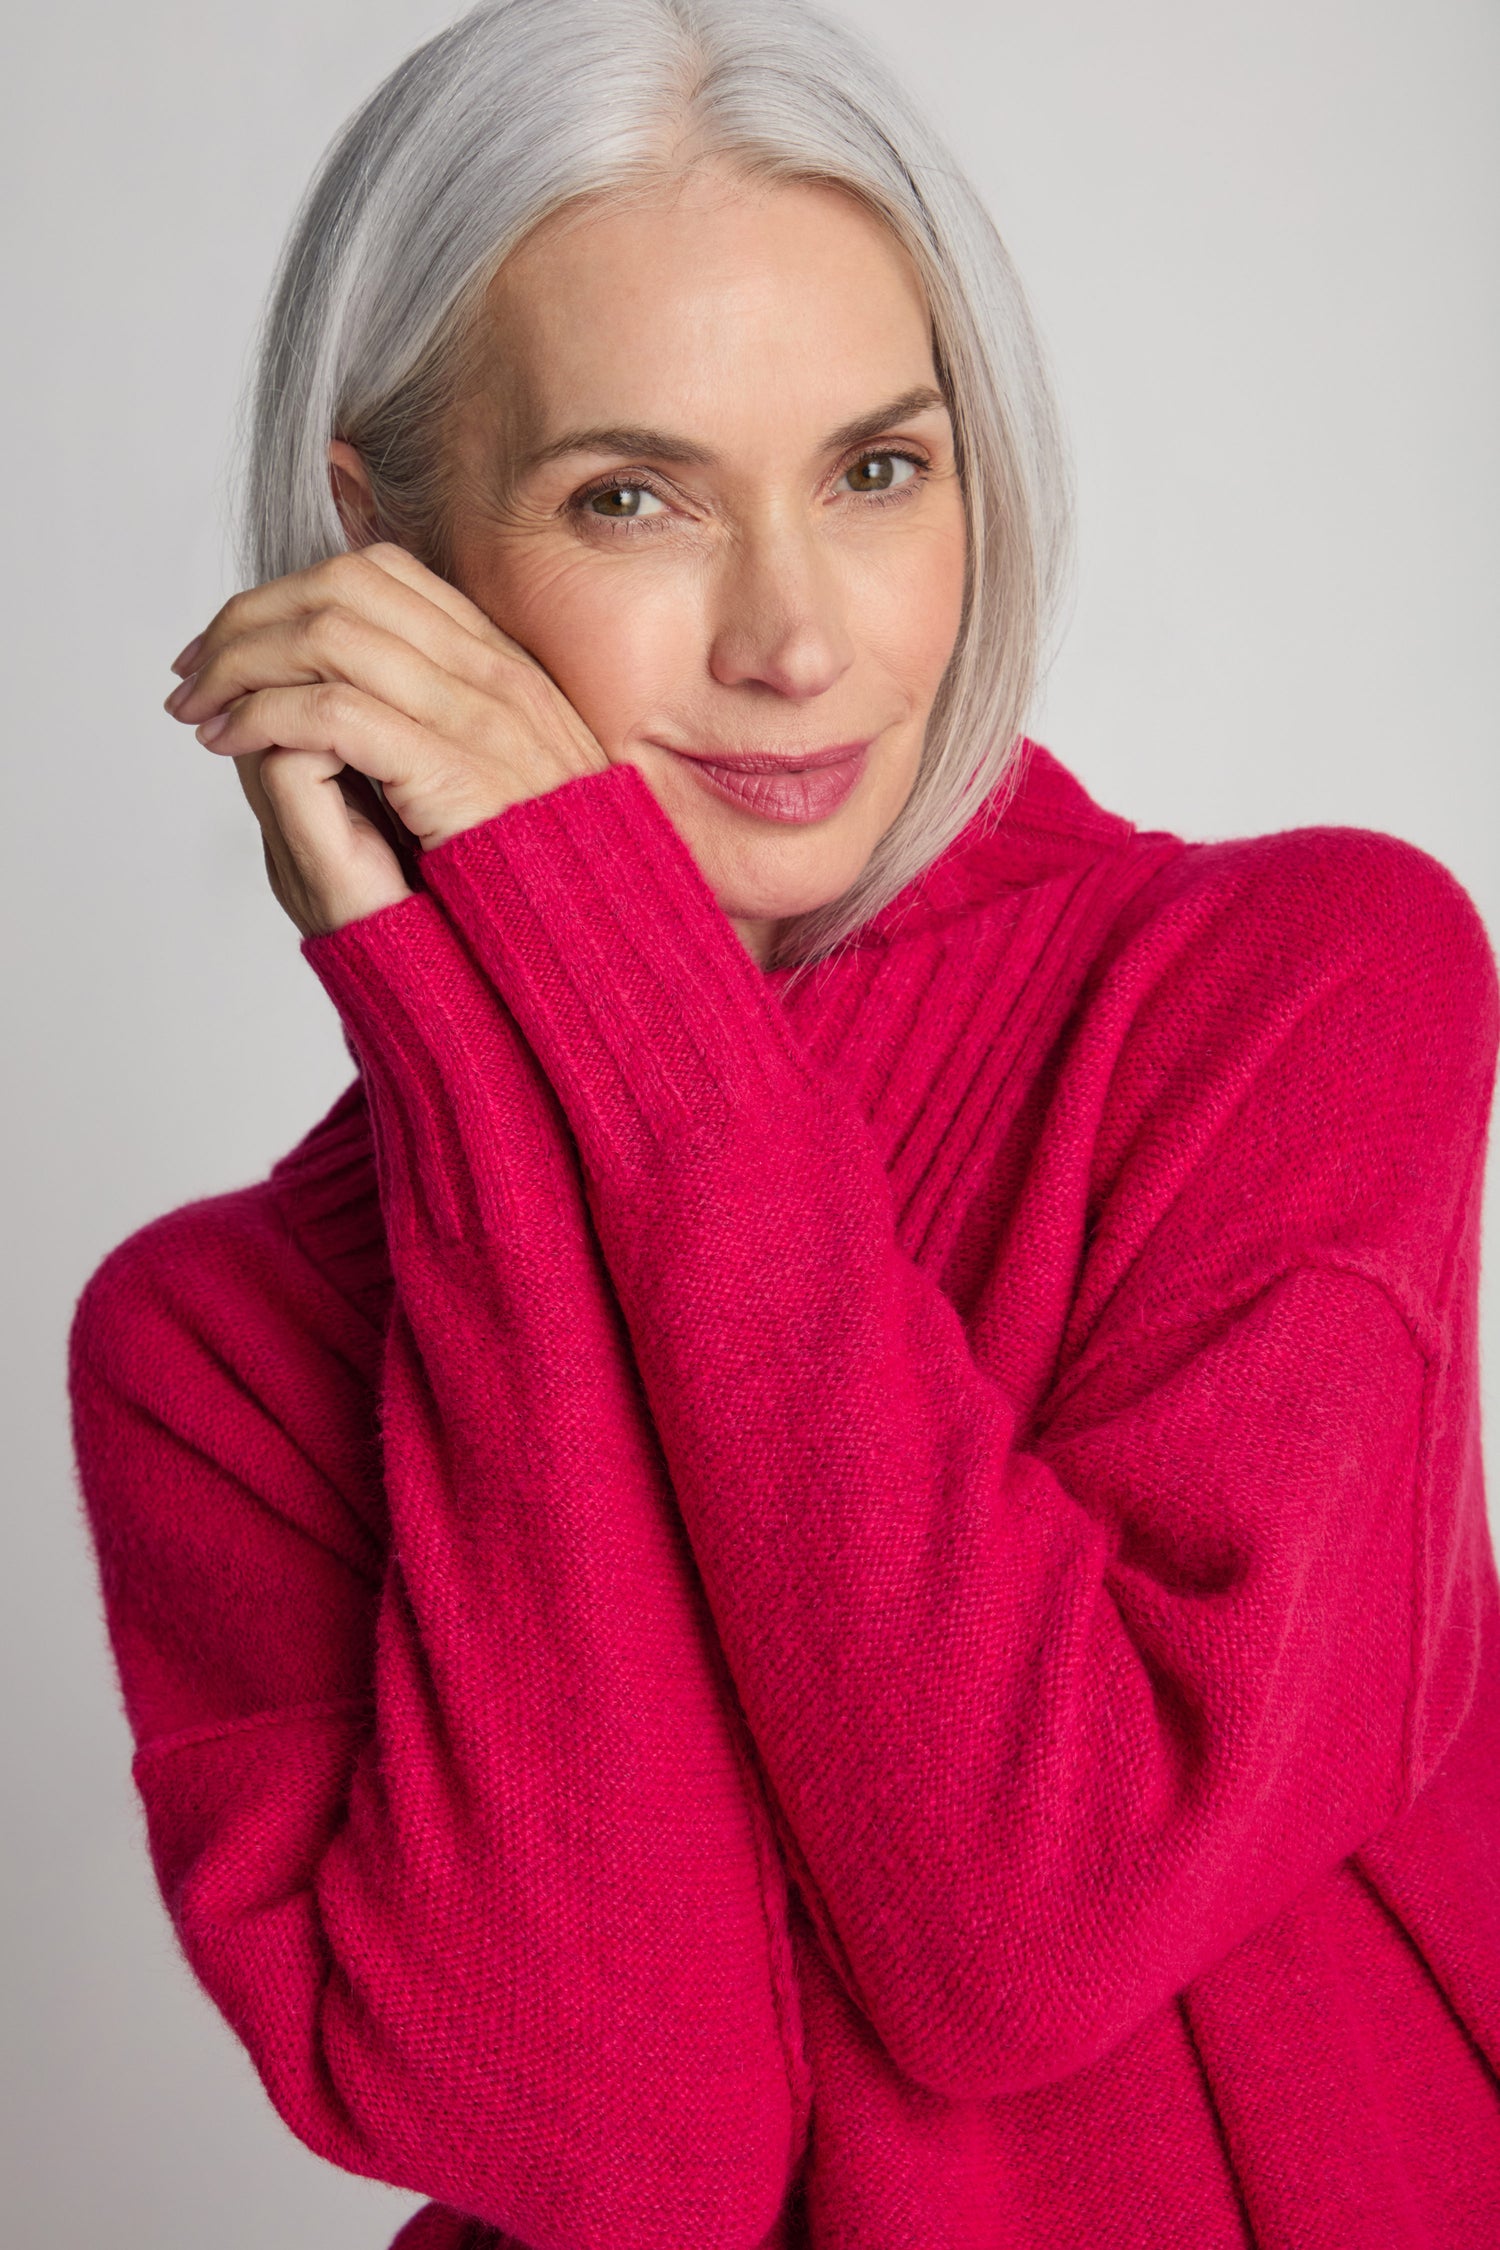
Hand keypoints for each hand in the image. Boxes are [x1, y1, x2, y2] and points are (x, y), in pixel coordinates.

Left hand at [164, 543, 611, 937]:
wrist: (590, 937)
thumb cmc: (530, 872)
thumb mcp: (491, 769)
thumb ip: (438, 716)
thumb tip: (355, 681)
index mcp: (502, 664)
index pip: (380, 574)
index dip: (290, 594)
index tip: (236, 645)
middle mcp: (493, 673)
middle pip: (342, 587)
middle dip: (249, 620)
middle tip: (195, 673)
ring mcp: (478, 716)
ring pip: (326, 633)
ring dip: (242, 664)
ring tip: (201, 709)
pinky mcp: (451, 769)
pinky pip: (330, 710)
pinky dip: (262, 716)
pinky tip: (231, 743)